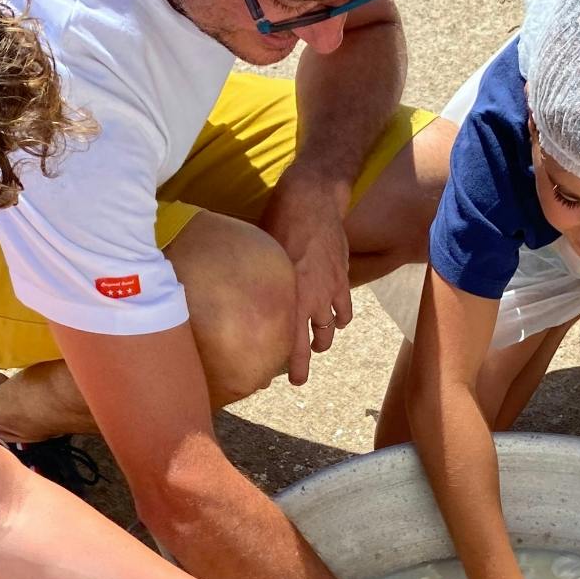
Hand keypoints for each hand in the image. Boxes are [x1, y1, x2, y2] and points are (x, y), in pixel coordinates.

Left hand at [260, 169, 353, 386]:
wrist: (313, 199)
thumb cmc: (278, 220)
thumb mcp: (259, 252)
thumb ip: (255, 277)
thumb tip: (234, 286)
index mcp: (289, 295)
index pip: (292, 342)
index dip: (293, 364)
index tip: (290, 379)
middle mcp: (312, 298)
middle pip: (314, 342)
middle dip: (306, 360)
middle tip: (298, 374)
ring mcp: (331, 289)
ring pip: (332, 328)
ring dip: (324, 339)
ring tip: (318, 344)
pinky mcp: (342, 277)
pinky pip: (345, 309)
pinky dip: (341, 317)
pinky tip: (334, 317)